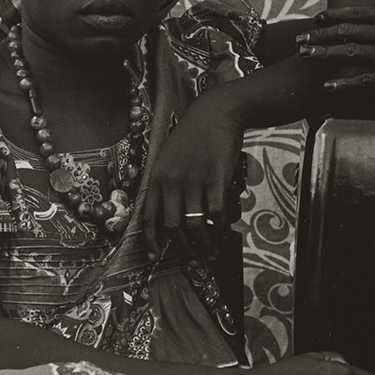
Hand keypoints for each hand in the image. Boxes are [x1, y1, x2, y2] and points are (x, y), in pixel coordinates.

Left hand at [143, 90, 244, 253]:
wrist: (215, 113)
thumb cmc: (193, 136)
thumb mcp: (169, 157)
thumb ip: (167, 183)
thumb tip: (173, 213)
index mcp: (157, 178)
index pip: (149, 216)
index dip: (151, 241)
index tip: (155, 258)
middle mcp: (172, 182)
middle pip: (173, 227)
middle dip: (184, 249)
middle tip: (194, 261)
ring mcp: (194, 181)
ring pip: (195, 224)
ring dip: (205, 244)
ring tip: (212, 252)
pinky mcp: (215, 179)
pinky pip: (217, 213)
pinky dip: (221, 228)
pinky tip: (225, 233)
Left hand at [297, 7, 374, 90]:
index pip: (357, 14)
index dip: (335, 17)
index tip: (319, 19)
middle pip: (347, 32)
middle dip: (321, 36)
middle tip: (301, 40)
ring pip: (350, 53)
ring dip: (325, 54)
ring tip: (305, 55)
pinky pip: (365, 80)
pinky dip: (345, 83)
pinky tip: (329, 85)